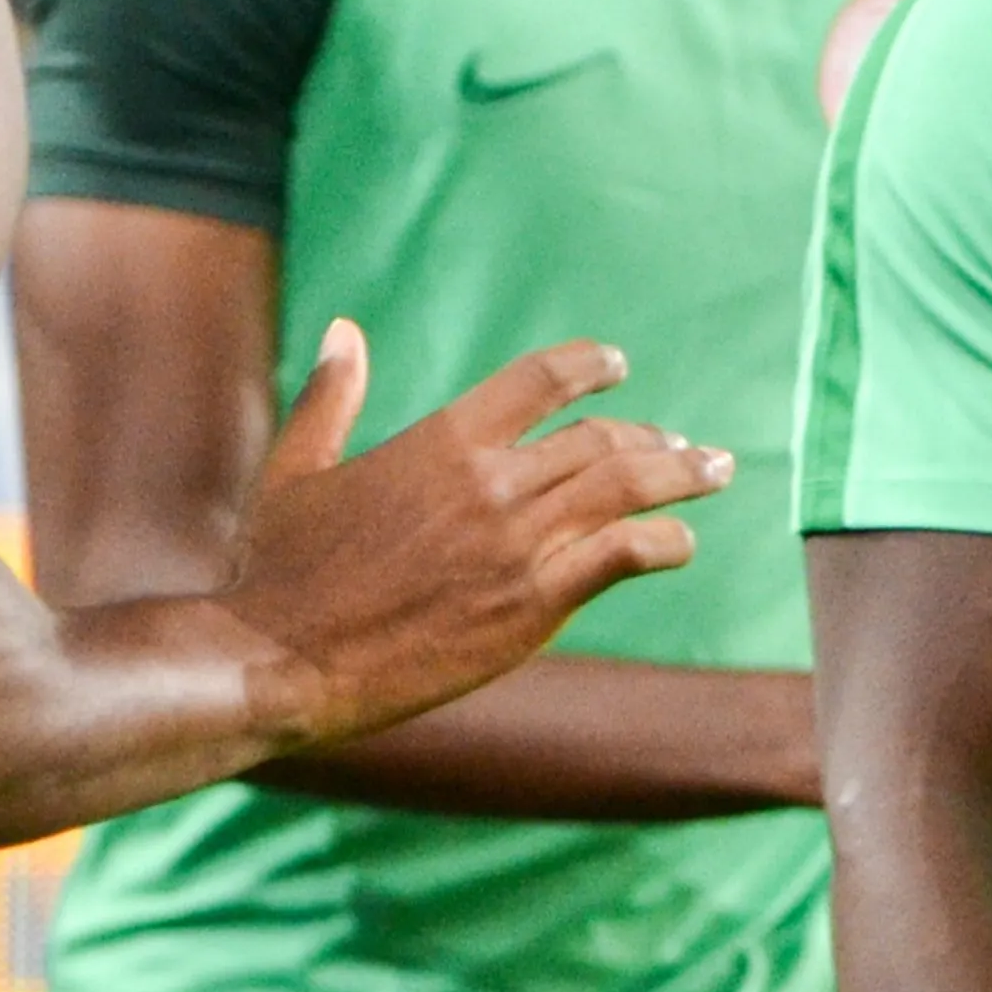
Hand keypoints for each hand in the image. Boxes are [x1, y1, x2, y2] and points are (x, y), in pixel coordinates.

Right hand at [229, 327, 730, 751]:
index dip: (590, 367)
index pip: (540, 380)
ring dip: (681, 475)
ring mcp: (517, 543)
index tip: (618, 368)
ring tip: (714, 471)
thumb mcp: (296, 468)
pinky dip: (664, 543)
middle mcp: (490, 481)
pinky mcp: (533, 605)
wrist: (281, 659)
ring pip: (626, 488)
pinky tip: (681, 544)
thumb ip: (332, 398)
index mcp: (441, 440)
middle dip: (653, 438)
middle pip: (599, 439)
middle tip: (685, 447)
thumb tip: (344, 331)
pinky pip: (624, 556)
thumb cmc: (276, 571)